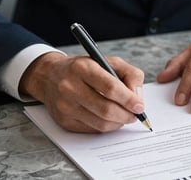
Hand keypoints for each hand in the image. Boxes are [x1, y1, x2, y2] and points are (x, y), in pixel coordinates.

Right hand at [19, 53, 144, 132]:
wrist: (51, 76)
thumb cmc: (84, 68)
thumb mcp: (109, 61)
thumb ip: (130, 74)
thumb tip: (138, 97)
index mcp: (83, 68)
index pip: (110, 88)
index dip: (129, 99)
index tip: (139, 106)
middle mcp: (70, 87)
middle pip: (106, 109)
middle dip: (126, 115)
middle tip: (135, 115)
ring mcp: (65, 106)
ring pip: (101, 123)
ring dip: (118, 122)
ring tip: (124, 116)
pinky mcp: (64, 121)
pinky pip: (93, 130)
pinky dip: (107, 126)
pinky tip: (110, 119)